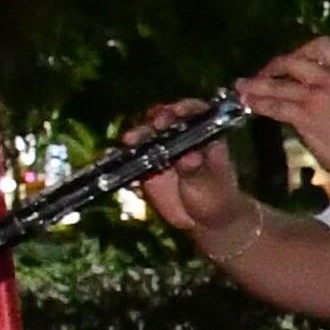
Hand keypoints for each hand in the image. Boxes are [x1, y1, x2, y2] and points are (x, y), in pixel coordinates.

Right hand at [125, 103, 253, 244]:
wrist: (204, 221)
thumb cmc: (217, 197)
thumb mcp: (212, 183)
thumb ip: (198, 170)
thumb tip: (189, 157)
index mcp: (204, 135)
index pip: (197, 113)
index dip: (187, 108)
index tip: (178, 110)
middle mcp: (180, 138)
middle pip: (166, 120)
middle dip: (158, 118)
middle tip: (155, 124)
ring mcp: (160, 151)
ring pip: (146, 136)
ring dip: (137, 135)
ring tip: (130, 140)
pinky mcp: (144, 167)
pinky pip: (130, 160)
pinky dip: (120, 156)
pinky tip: (111, 156)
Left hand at [235, 38, 329, 194]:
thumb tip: (314, 103)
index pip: (324, 47)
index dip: (303, 50)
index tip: (294, 60)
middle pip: (294, 60)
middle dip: (273, 66)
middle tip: (263, 75)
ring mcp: (317, 98)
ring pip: (278, 83)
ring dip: (255, 85)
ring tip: (241, 88)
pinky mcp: (306, 117)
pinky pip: (275, 106)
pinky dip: (259, 104)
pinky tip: (250, 106)